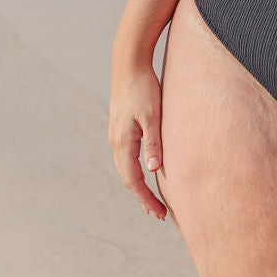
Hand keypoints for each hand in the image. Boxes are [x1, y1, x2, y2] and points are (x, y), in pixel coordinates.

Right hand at [109, 62, 167, 218]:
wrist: (129, 63)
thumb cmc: (144, 87)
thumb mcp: (153, 115)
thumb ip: (154, 142)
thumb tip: (154, 170)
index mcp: (123, 142)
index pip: (134, 180)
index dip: (146, 199)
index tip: (160, 213)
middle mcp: (116, 141)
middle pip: (127, 178)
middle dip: (142, 197)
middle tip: (159, 213)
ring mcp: (116, 134)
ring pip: (126, 168)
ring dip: (139, 184)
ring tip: (153, 198)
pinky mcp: (120, 126)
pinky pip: (127, 156)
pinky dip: (136, 169)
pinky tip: (146, 170)